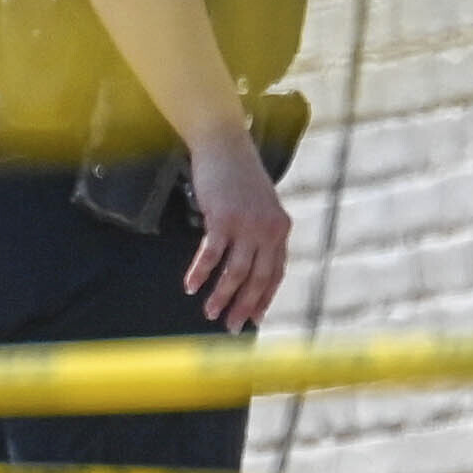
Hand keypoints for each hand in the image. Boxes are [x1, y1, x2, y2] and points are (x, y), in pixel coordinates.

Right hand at [178, 133, 291, 331]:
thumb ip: (262, 232)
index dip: (265, 298)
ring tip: (209, 313)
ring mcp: (247, 225)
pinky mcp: (224, 219)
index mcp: (281, 229)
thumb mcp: (260, 205)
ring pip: (236, 273)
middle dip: (244, 307)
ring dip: (221, 297)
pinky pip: (211, 256)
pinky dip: (200, 273)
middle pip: (258, 279)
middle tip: (231, 327)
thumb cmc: (238, 176)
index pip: (276, 273)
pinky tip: (191, 286)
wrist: (225, 145)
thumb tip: (252, 264)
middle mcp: (269, 230)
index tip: (255, 319)